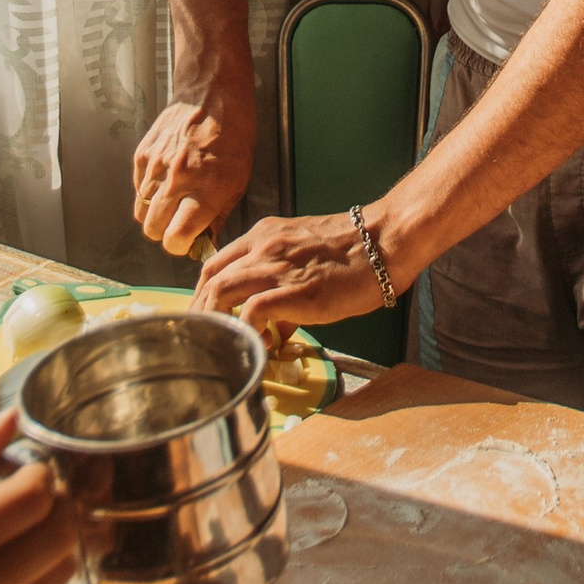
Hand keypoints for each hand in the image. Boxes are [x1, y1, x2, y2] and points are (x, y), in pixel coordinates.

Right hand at [132, 84, 255, 255]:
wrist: (211, 95)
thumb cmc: (233, 134)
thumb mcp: (239, 179)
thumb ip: (219, 214)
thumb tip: (206, 240)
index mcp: (206, 188)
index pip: (176, 238)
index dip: (180, 246)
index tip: (187, 242)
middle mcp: (178, 179)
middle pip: (153, 229)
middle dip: (165, 233)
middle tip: (179, 223)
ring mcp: (157, 166)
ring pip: (141, 211)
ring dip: (154, 214)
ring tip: (172, 201)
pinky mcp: (143, 154)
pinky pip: (138, 188)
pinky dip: (149, 192)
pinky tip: (166, 180)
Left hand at [196, 208, 399, 336]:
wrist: (383, 240)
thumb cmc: (352, 252)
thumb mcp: (306, 261)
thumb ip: (283, 288)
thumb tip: (275, 328)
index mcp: (263, 236)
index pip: (215, 263)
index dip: (202, 293)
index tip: (204, 316)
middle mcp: (262, 247)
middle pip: (209, 278)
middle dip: (200, 311)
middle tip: (205, 338)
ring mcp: (276, 267)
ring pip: (221, 291)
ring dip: (216, 321)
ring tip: (223, 344)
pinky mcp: (294, 291)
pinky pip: (252, 311)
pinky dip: (247, 331)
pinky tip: (258, 347)